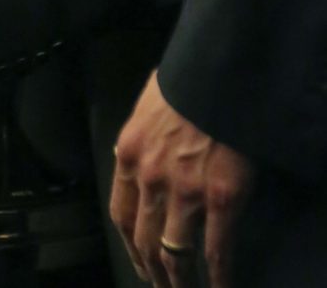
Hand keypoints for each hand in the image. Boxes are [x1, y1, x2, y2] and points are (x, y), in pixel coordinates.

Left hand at [110, 70, 254, 287]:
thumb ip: (142, 140)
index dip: (129, 246)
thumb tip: (139, 156)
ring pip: (175, 254)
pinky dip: (219, 275)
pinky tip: (220, 287)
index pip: (120, 214)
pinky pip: (216, 249)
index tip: (139, 263)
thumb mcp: (146, 108)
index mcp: (129, 155)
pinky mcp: (220, 199)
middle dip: (152, 271)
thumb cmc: (183, 82)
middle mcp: (150, 179)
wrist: (216, 74)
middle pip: (144, 241)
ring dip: (178, 282)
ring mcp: (185, 192)